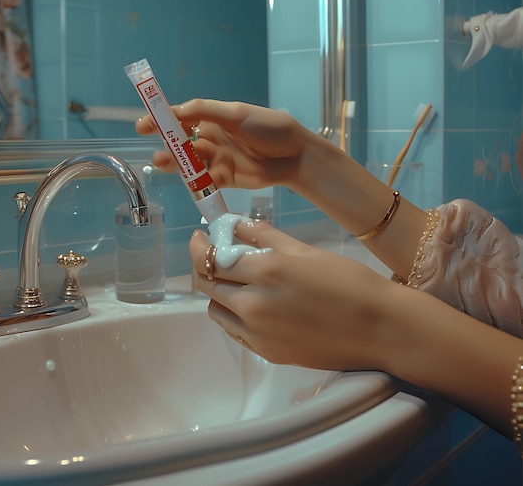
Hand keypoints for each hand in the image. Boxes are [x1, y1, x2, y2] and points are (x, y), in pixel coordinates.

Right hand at [135, 99, 311, 189]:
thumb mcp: (236, 114)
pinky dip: (194, 181)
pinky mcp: (224, 179)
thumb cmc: (268, 128)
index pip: (181, 118)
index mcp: (214, 118)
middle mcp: (212, 138)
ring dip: (176, 163)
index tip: (143, 125)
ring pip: (190, 162)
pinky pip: (203, 180)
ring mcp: (217, 159)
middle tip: (157, 151)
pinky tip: (188, 181)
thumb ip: (205, 111)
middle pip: (182, 142)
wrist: (295, 156)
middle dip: (167, 146)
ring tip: (164, 164)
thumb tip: (175, 109)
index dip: (161, 121)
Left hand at [190, 219, 396, 371]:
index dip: (198, 246)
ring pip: (216, 309)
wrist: (379, 327)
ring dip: (218, 291)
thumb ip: (264, 236)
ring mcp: (258, 334)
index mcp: (264, 271)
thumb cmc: (347, 280)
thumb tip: (235, 225)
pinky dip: (234, 314)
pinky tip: (252, 304)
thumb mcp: (304, 250)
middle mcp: (253, 304)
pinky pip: (234, 330)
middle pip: (207, 284)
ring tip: (236, 281)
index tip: (200, 237)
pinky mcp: (266, 353)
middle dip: (204, 266)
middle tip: (215, 256)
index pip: (210, 258)